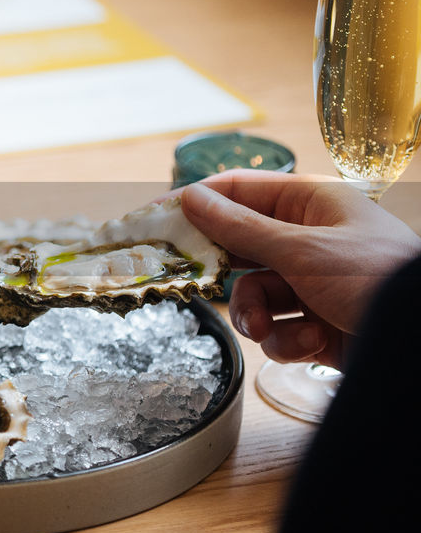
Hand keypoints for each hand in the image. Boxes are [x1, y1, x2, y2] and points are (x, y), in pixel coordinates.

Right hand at [178, 169, 420, 367]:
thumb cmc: (377, 280)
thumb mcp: (302, 251)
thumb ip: (240, 228)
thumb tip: (191, 197)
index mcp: (311, 205)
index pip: (239, 190)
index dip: (197, 202)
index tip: (154, 221)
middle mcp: (309, 240)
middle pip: (239, 248)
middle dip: (225, 274)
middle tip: (194, 283)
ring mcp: (313, 284)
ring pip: (252, 295)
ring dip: (255, 315)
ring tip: (270, 326)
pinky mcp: (317, 325)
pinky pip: (276, 329)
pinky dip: (287, 340)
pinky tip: (312, 342)